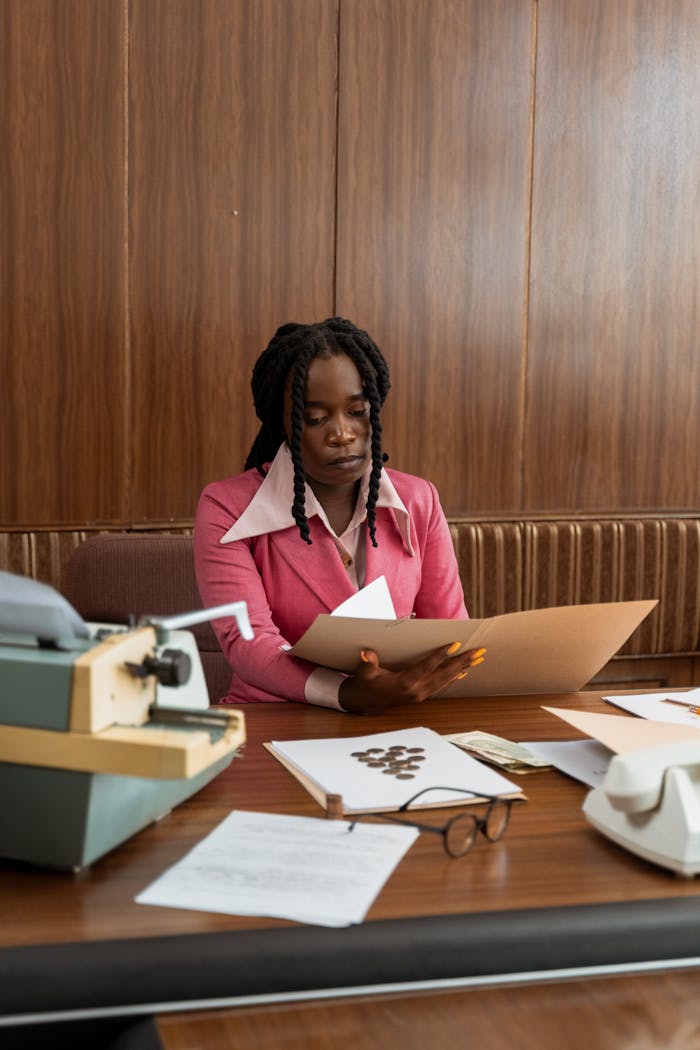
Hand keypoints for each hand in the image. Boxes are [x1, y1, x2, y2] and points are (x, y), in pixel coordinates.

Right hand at [338, 643, 485, 714]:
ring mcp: (420, 695)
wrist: (365, 703)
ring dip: (463, 669)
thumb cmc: (366, 683)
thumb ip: (367, 664)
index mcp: (404, 684)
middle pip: (444, 675)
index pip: (427, 667)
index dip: (441, 655)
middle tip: (478, 651)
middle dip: (462, 662)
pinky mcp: (422, 696)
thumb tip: (367, 654)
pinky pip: (442, 685)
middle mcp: (416, 691)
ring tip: (478, 658)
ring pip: (446, 680)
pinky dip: (454, 677)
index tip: (455, 644)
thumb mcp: (364, 673)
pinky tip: (465, 671)